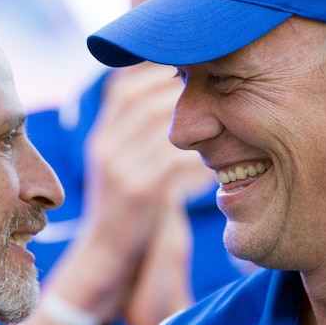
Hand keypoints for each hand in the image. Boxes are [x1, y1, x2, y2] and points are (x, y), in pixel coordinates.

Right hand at [77, 63, 212, 312]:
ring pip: (160, 122)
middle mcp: (104, 147)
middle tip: (216, 81)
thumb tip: (173, 102)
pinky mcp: (139, 192)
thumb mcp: (122, 167)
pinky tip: (217, 156)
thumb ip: (139, 137)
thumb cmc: (127, 210)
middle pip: (142, 97)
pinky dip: (199, 151)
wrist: (107, 257)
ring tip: (224, 113)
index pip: (122, 87)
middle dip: (179, 84)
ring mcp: (118, 168)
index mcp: (101, 138)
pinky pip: (174, 158)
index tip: (188, 66)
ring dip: (195, 114)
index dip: (154, 71)